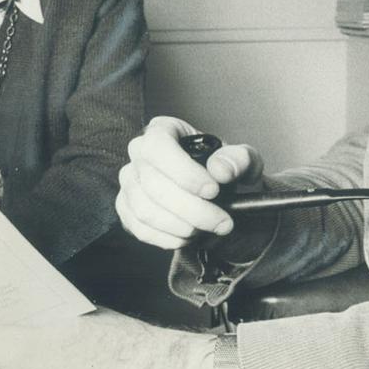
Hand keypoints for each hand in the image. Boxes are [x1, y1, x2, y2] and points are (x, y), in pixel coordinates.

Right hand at [116, 116, 263, 249]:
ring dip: (181, 226)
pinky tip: (190, 236)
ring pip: (145, 210)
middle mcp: (138, 152)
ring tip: (208, 228)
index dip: (184, 172)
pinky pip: (139, 228)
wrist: (215, 192)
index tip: (213, 191)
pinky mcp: (126, 208)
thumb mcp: (242, 160)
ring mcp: (129, 181)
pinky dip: (168, 238)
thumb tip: (220, 170)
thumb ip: (238, 160)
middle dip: (191, 209)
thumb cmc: (223, 170)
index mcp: (162, 130)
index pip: (159, 146)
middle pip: (153, 184)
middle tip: (222, 221)